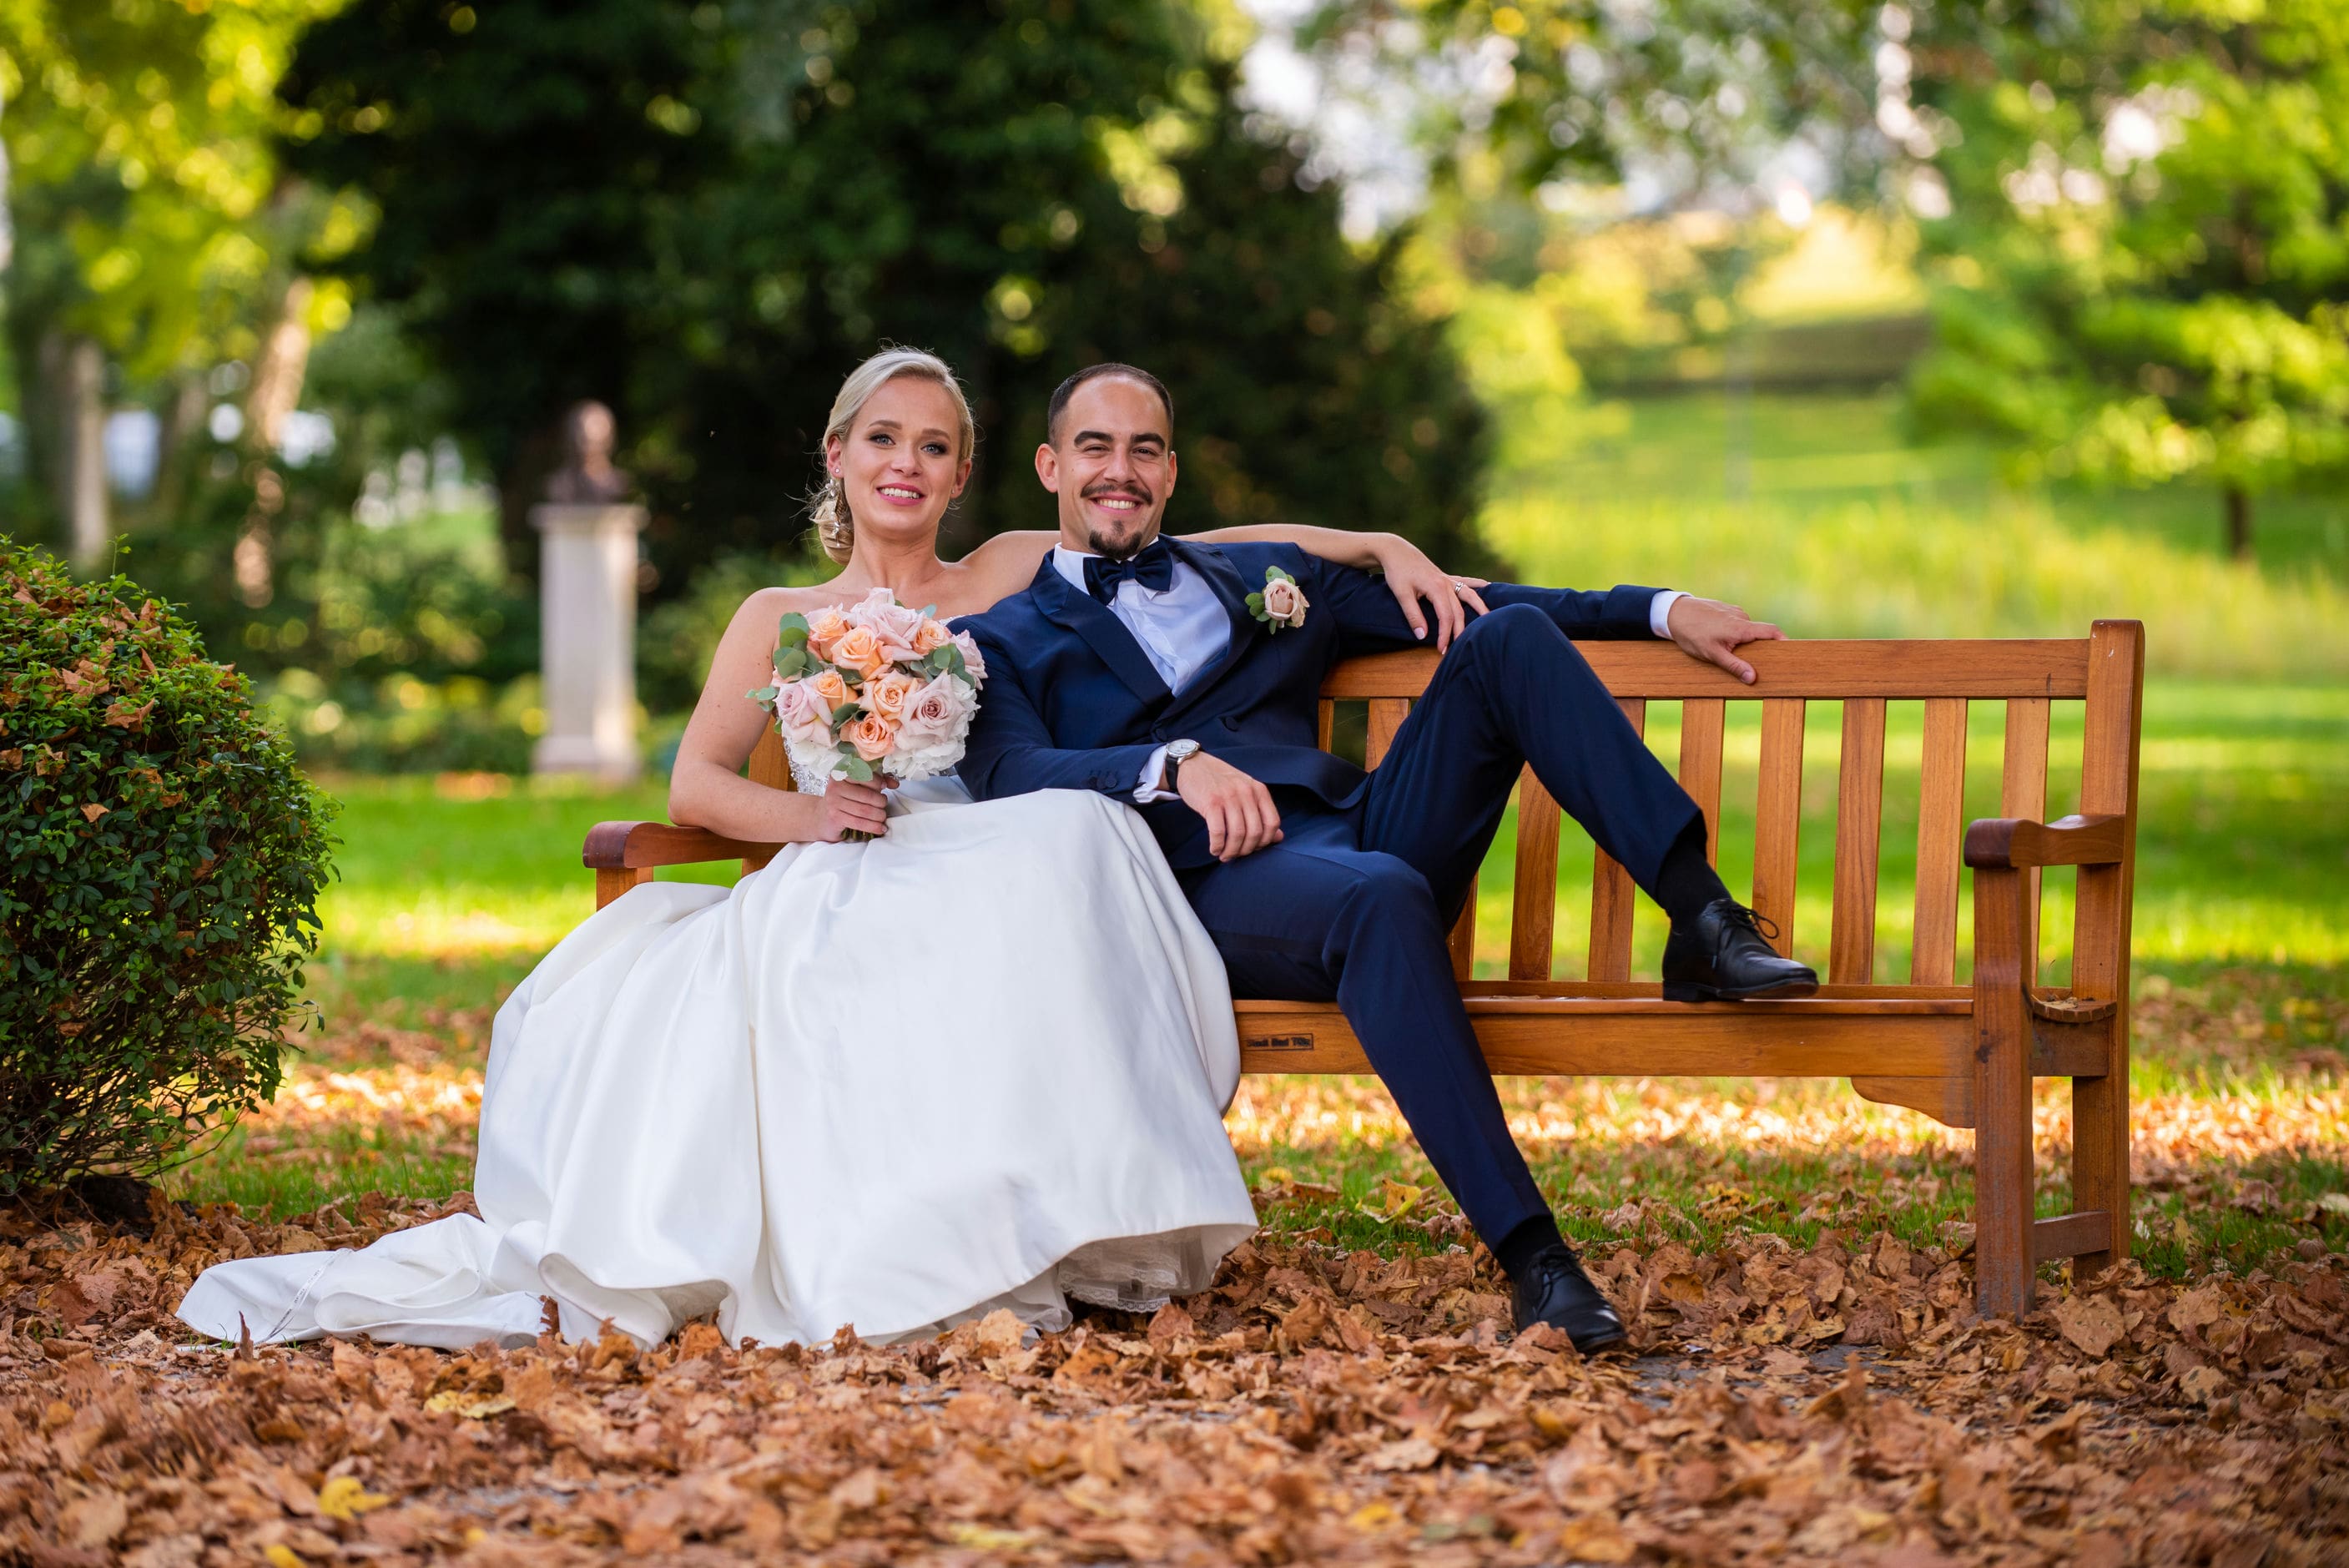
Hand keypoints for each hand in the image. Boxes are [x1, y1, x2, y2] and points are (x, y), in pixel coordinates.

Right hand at [817, 777, 891, 839]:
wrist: (822, 816)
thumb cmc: (844, 799)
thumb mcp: (858, 786)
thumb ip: (876, 782)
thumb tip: (895, 783)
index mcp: (842, 773)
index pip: (864, 775)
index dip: (877, 782)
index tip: (884, 787)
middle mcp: (836, 786)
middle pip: (867, 795)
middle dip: (881, 802)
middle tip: (883, 805)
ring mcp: (834, 801)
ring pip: (865, 810)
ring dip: (879, 815)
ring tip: (883, 817)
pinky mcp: (835, 817)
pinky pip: (859, 822)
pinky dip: (873, 826)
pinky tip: (880, 828)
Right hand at [1175, 752, 1283, 860]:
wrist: (1193, 765)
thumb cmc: (1220, 781)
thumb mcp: (1246, 791)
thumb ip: (1261, 812)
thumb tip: (1278, 837)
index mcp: (1259, 790)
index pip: (1272, 823)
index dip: (1265, 841)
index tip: (1253, 847)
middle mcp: (1247, 792)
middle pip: (1255, 832)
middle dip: (1246, 850)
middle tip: (1236, 855)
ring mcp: (1229, 796)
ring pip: (1238, 834)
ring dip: (1231, 851)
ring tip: (1224, 855)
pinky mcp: (1211, 802)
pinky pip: (1218, 831)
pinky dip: (1217, 845)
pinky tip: (1214, 849)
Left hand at [1369, 534, 1489, 651]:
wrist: (1397, 552)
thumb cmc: (1398, 572)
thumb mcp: (1402, 594)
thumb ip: (1413, 615)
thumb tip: (1422, 636)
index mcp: (1437, 588)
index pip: (1446, 617)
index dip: (1445, 635)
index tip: (1442, 649)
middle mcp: (1446, 583)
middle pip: (1459, 611)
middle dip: (1459, 631)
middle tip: (1457, 648)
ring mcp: (1448, 579)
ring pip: (1469, 595)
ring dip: (1479, 608)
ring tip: (1489, 620)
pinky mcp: (1446, 577)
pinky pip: (1466, 582)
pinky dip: (1478, 585)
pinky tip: (1488, 586)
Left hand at [1665, 596, 1784, 684]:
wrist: (1673, 612)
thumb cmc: (1692, 634)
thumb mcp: (1712, 655)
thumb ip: (1734, 666)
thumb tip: (1753, 678)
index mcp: (1741, 627)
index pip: (1772, 632)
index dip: (1784, 641)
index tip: (1791, 653)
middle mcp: (1741, 617)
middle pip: (1760, 633)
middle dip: (1759, 648)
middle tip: (1755, 662)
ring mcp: (1734, 612)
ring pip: (1746, 630)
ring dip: (1743, 641)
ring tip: (1727, 651)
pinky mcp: (1726, 610)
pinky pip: (1737, 624)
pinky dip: (1734, 634)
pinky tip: (1719, 640)